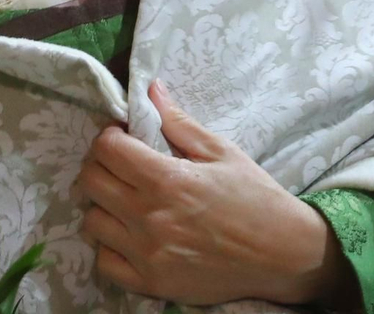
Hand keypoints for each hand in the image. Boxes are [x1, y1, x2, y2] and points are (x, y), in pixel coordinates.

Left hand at [75, 80, 351, 307]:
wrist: (283, 254)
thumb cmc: (255, 197)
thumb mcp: (221, 151)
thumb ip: (179, 123)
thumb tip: (151, 90)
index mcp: (167, 180)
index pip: (106, 150)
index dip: (110, 136)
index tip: (124, 137)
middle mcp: (150, 217)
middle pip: (90, 182)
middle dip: (101, 165)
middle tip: (122, 165)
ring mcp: (148, 254)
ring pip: (92, 222)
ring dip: (103, 206)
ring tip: (125, 200)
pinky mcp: (151, 283)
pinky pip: (104, 263)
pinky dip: (109, 247)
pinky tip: (129, 235)